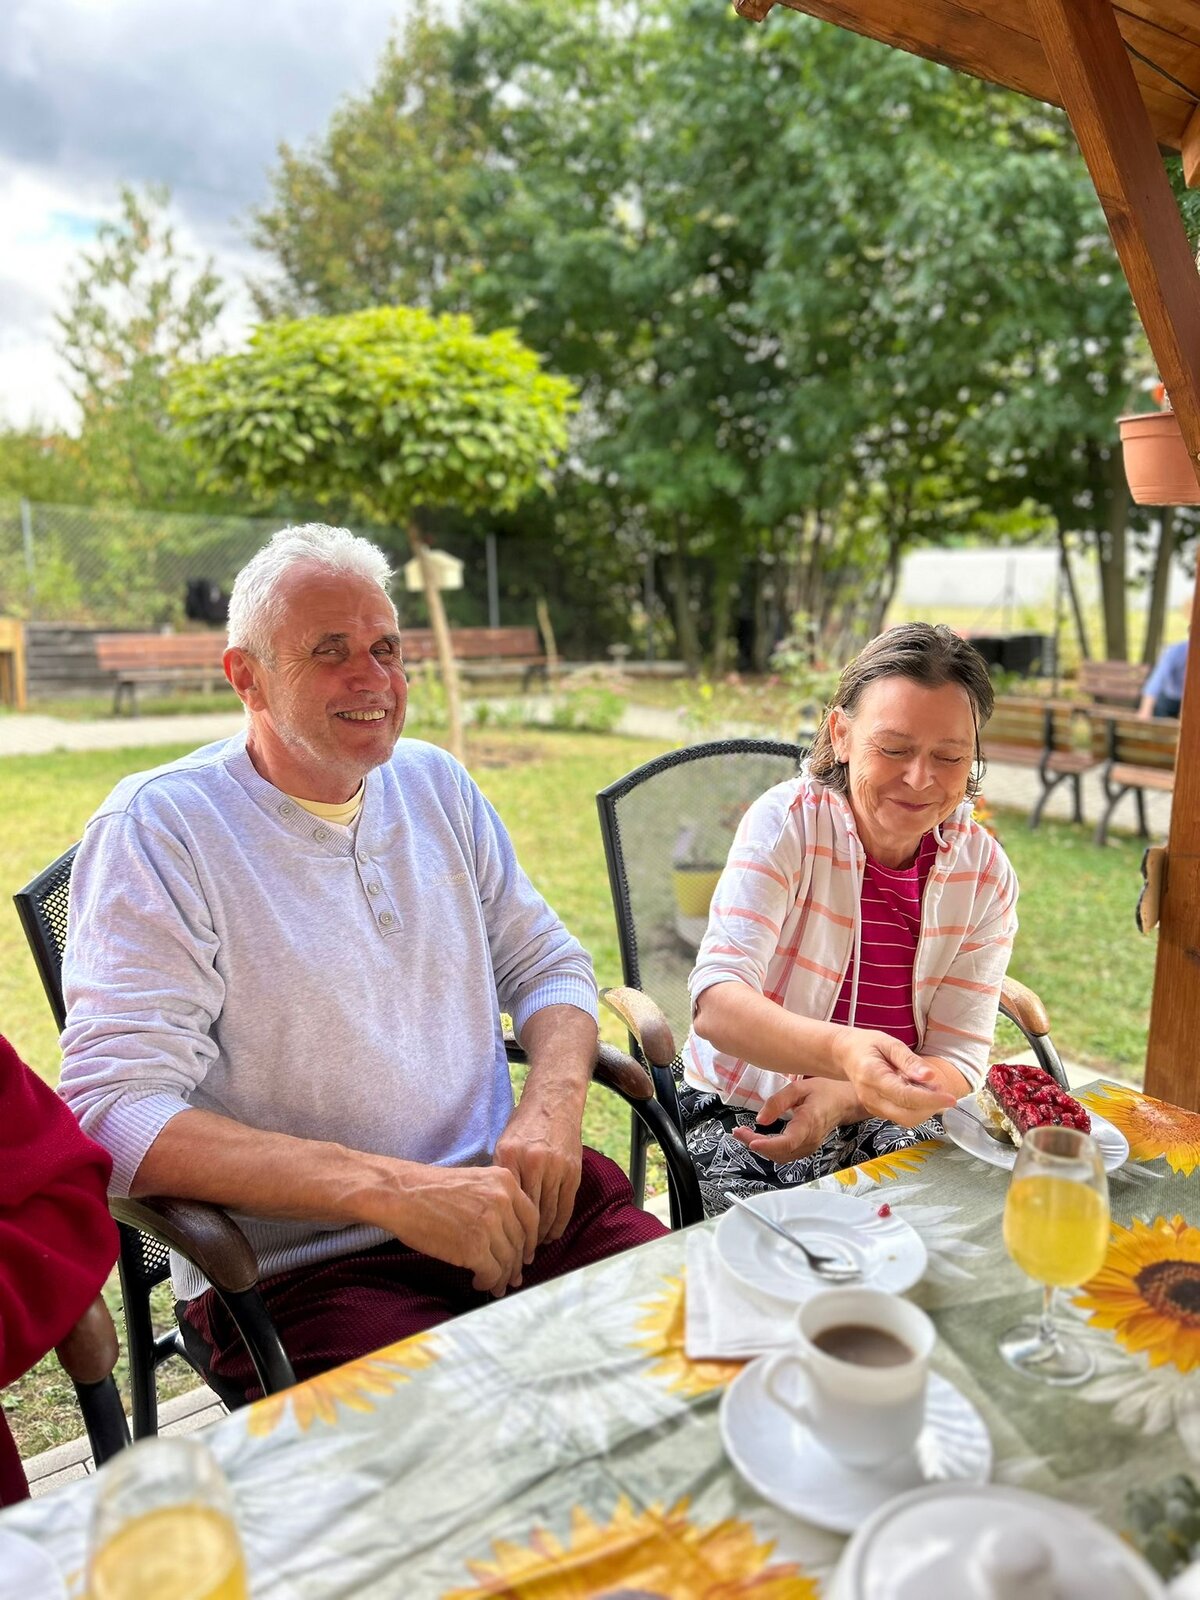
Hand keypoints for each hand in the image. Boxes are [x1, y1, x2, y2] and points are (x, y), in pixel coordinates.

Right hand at [386, 1164, 538, 1295]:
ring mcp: (489, 1224)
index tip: (526, 1254)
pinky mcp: (474, 1247)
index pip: (531, 1217)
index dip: (531, 1240)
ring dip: (503, 1276)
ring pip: (508, 1260)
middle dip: (517, 1262)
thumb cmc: (430, 1189)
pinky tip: (480, 1283)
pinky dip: (488, 1282)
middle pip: (521, 1241)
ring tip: (496, 1285)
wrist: (401, 1194)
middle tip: (513, 1276)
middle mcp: (502, 1201)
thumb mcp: (474, 1181)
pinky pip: (492, 1272)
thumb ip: (495, 1200)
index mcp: (504, 1181)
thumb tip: (508, 1232)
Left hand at [494, 1098, 582, 1248]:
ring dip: (541, 1236)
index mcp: (509, 1157)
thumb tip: (494, 1212)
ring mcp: (555, 1167)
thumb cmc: (523, 1127)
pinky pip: (566, 1206)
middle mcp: (532, 1162)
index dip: (505, 1228)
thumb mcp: (503, 1146)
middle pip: (527, 1213)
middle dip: (523, 1239)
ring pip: (548, 1213)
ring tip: (533, 1249)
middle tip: (518, 1257)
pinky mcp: (573, 1170)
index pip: (506, 1204)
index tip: (501, 1246)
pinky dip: (558, 1225)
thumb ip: (501, 1176)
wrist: (553, 1103)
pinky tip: (551, 1235)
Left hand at [732, 1077, 861, 1163]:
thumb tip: (760, 1120)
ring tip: (743, 1134)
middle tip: (737, 1131)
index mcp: (809, 1123)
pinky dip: (769, 1148)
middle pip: (779, 1152)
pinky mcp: (805, 1149)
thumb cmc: (824, 1092)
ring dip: (760, 1148)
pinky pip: (784, 1154)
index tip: (750, 1141)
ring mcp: (808, 1148)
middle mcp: (809, 1141)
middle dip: (755, 1144)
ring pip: (780, 1156)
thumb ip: (778, 1102)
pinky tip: (757, 1138)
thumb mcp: (799, 1088)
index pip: (787, 1142)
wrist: (844, 1102)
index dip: (767, 1145)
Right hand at [833, 1030, 956, 1126]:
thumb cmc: (867, 1045)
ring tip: (929, 1088)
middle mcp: (870, 1097)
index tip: (951, 1097)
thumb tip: (929, 1077)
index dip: (931, 1099)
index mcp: (872, 1076)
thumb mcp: (889, 1043)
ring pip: (906, 1120)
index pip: (905, 1096)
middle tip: (941, 1090)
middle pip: (907, 1116)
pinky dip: (916, 1108)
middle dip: (930, 1108)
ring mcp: (872, 1106)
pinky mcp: (876, 1111)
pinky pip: (901, 1116)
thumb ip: (909, 1060)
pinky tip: (917, 1091)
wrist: (845, 1054)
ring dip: (925, 1109)